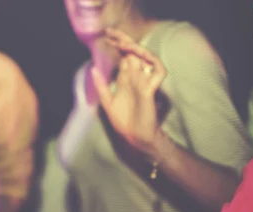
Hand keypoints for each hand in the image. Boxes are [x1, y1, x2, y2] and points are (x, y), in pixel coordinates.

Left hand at [91, 28, 167, 158]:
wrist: (135, 138)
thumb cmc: (124, 122)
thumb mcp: (108, 103)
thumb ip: (101, 86)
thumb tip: (93, 68)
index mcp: (126, 81)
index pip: (123, 58)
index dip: (118, 46)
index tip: (107, 37)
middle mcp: (136, 79)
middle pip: (134, 54)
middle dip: (125, 42)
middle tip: (112, 33)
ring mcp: (145, 83)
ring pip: (146, 59)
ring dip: (137, 49)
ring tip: (125, 44)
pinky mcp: (151, 90)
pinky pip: (158, 72)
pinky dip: (153, 62)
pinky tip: (142, 57)